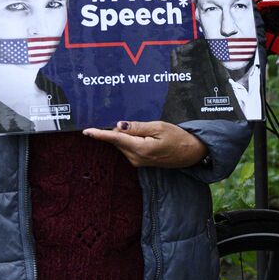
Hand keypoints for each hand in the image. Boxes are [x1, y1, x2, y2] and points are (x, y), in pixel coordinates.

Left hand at [84, 121, 210, 168]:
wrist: (191, 153)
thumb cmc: (178, 138)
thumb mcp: (159, 128)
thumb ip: (137, 127)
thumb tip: (119, 126)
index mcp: (140, 148)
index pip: (115, 139)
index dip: (100, 134)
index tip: (87, 131)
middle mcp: (135, 158)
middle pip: (118, 140)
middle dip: (115, 130)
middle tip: (119, 117)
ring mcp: (138, 161)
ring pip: (123, 144)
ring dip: (124, 134)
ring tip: (138, 126)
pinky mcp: (141, 162)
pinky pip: (129, 148)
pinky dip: (129, 140)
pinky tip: (138, 134)